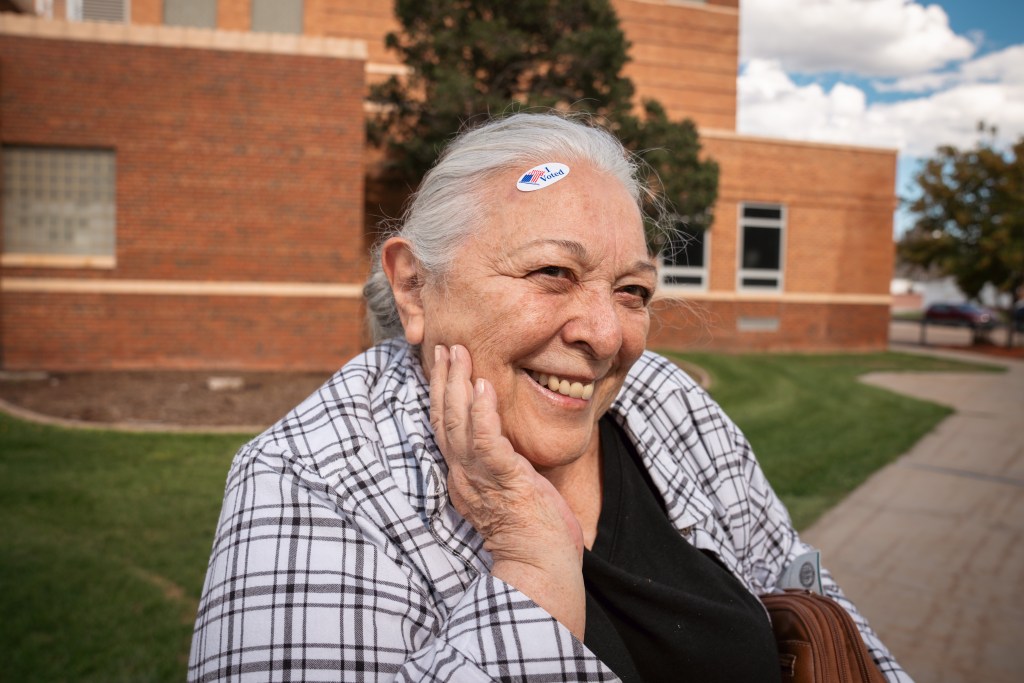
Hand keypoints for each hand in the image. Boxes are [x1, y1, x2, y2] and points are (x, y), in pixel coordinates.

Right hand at [430, 344, 585, 637]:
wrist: (542, 565)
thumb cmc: (536, 532)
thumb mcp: (512, 490)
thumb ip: (505, 466)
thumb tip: (513, 445)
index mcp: (465, 477)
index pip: (445, 429)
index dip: (441, 395)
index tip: (442, 366)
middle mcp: (464, 475)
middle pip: (443, 419)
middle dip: (442, 380)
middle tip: (442, 347)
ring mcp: (479, 476)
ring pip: (457, 422)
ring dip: (455, 385)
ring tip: (456, 353)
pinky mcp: (501, 478)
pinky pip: (485, 439)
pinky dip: (481, 411)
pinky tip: (481, 385)